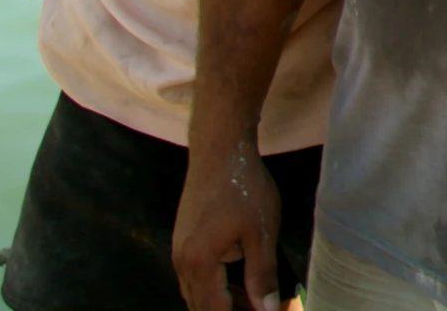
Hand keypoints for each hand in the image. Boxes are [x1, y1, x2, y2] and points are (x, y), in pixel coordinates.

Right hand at [173, 139, 280, 310]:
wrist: (219, 151)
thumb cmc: (243, 188)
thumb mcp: (261, 234)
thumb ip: (262, 275)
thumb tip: (268, 308)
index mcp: (199, 263)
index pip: (214, 310)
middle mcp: (182, 262)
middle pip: (200, 305)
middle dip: (229, 310)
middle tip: (260, 307)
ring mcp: (179, 251)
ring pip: (195, 292)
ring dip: (221, 301)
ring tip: (253, 299)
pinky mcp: (183, 241)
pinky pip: (194, 276)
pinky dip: (214, 286)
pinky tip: (237, 281)